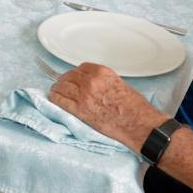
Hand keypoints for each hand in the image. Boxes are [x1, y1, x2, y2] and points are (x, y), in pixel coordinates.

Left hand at [46, 62, 161, 149]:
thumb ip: (104, 81)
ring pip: (61, 86)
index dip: (75, 73)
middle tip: (62, 85)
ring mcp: (84, 95)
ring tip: (56, 91)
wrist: (139, 123)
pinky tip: (54, 98)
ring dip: (58, 88)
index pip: (81, 68)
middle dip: (65, 80)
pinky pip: (60, 100)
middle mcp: (91, 81)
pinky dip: (55, 98)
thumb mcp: (120, 84)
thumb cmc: (135, 107)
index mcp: (102, 73)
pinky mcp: (80, 110)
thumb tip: (95, 85)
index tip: (73, 77)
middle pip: (69, 76)